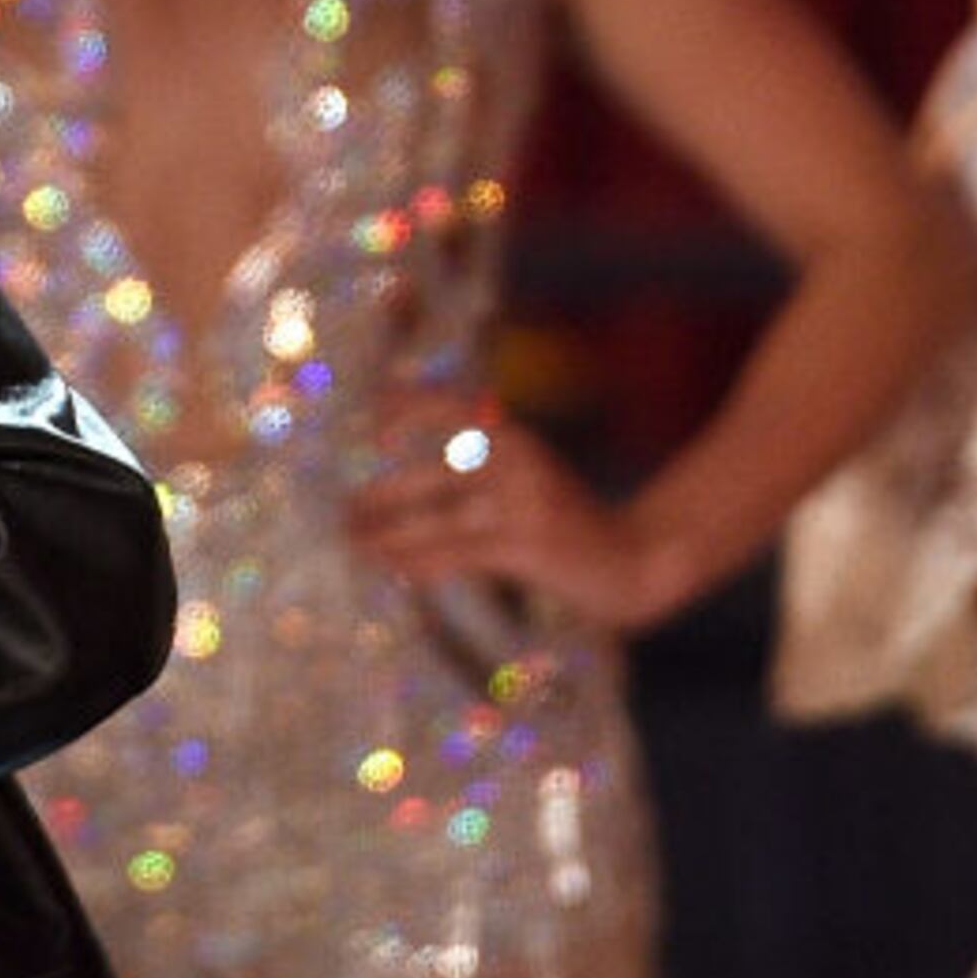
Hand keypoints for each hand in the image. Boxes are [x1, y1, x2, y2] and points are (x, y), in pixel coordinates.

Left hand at [344, 409, 673, 632]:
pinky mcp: (526, 545)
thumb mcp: (527, 472)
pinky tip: (393, 569)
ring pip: (434, 518)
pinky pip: (455, 554)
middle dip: (378, 496)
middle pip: (429, 475)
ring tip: (353, 545)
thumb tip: (403, 471)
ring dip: (386, 534)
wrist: (637, 557)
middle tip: (340, 514)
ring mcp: (522, 503)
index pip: (450, 407)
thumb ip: (479, 460)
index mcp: (514, 436)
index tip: (370, 424)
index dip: (406, 409)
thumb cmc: (565, 516)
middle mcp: (516, 460)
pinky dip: (418, 562)